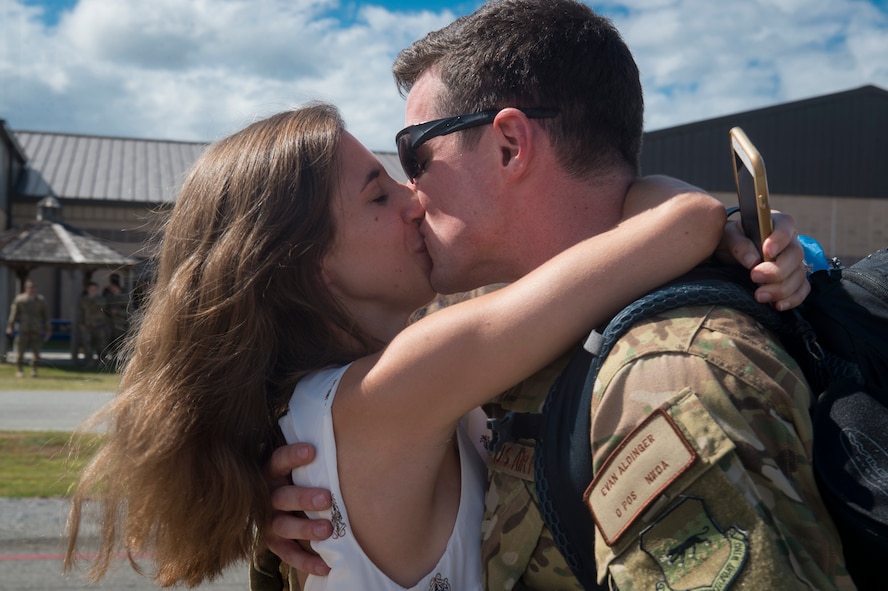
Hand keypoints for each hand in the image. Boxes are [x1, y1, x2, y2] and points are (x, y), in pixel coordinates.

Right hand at [263, 442, 332, 575]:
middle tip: (326, 498)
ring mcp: (269, 520)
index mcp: (272, 472)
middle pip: (282, 497)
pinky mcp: (273, 542)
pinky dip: (306, 561)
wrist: (277, 503)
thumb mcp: (299, 467)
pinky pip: (288, 554)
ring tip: (327, 530)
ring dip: (305, 529)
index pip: (278, 460)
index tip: (311, 451)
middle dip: (303, 498)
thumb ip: (314, 462)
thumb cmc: (299, 477)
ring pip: (283, 526)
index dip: (292, 456)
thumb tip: (351, 448)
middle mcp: (267, 496)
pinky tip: (325, 565)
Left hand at [718, 211, 809, 310]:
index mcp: (777, 223)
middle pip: (796, 255)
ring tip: (759, 296)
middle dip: (777, 270)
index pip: (786, 227)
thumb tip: (753, 261)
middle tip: (755, 276)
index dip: (779, 239)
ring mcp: (795, 261)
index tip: (766, 251)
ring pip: (799, 275)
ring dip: (781, 288)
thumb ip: (739, 244)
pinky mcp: (795, 279)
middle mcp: (791, 242)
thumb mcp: (729, 236)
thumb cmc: (732, 239)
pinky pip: (802, 289)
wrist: (732, 253)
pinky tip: (778, 305)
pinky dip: (793, 299)